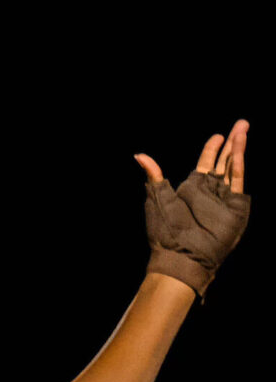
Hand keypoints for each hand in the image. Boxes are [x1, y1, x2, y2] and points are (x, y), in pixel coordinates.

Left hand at [136, 120, 248, 297]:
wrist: (179, 257)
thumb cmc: (164, 233)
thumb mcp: (157, 199)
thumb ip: (153, 176)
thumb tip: (139, 155)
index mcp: (193, 189)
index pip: (205, 163)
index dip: (211, 149)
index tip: (217, 135)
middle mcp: (210, 193)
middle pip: (224, 162)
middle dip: (232, 142)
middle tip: (241, 123)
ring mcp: (223, 199)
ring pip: (233, 167)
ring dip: (238, 149)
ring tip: (243, 129)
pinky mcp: (235, 208)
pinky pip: (238, 181)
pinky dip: (239, 164)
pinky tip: (240, 148)